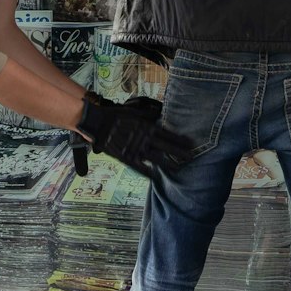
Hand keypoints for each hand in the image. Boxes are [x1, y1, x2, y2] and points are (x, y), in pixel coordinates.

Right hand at [77, 93, 194, 175]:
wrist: (99, 122)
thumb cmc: (117, 115)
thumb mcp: (135, 112)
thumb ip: (149, 116)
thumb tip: (160, 114)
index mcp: (148, 127)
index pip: (169, 134)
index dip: (181, 140)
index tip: (191, 143)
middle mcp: (145, 139)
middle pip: (167, 147)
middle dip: (180, 152)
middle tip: (192, 157)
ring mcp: (136, 149)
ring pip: (157, 159)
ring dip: (169, 164)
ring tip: (179, 168)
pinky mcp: (126, 157)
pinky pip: (140, 167)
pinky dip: (149, 173)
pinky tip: (157, 178)